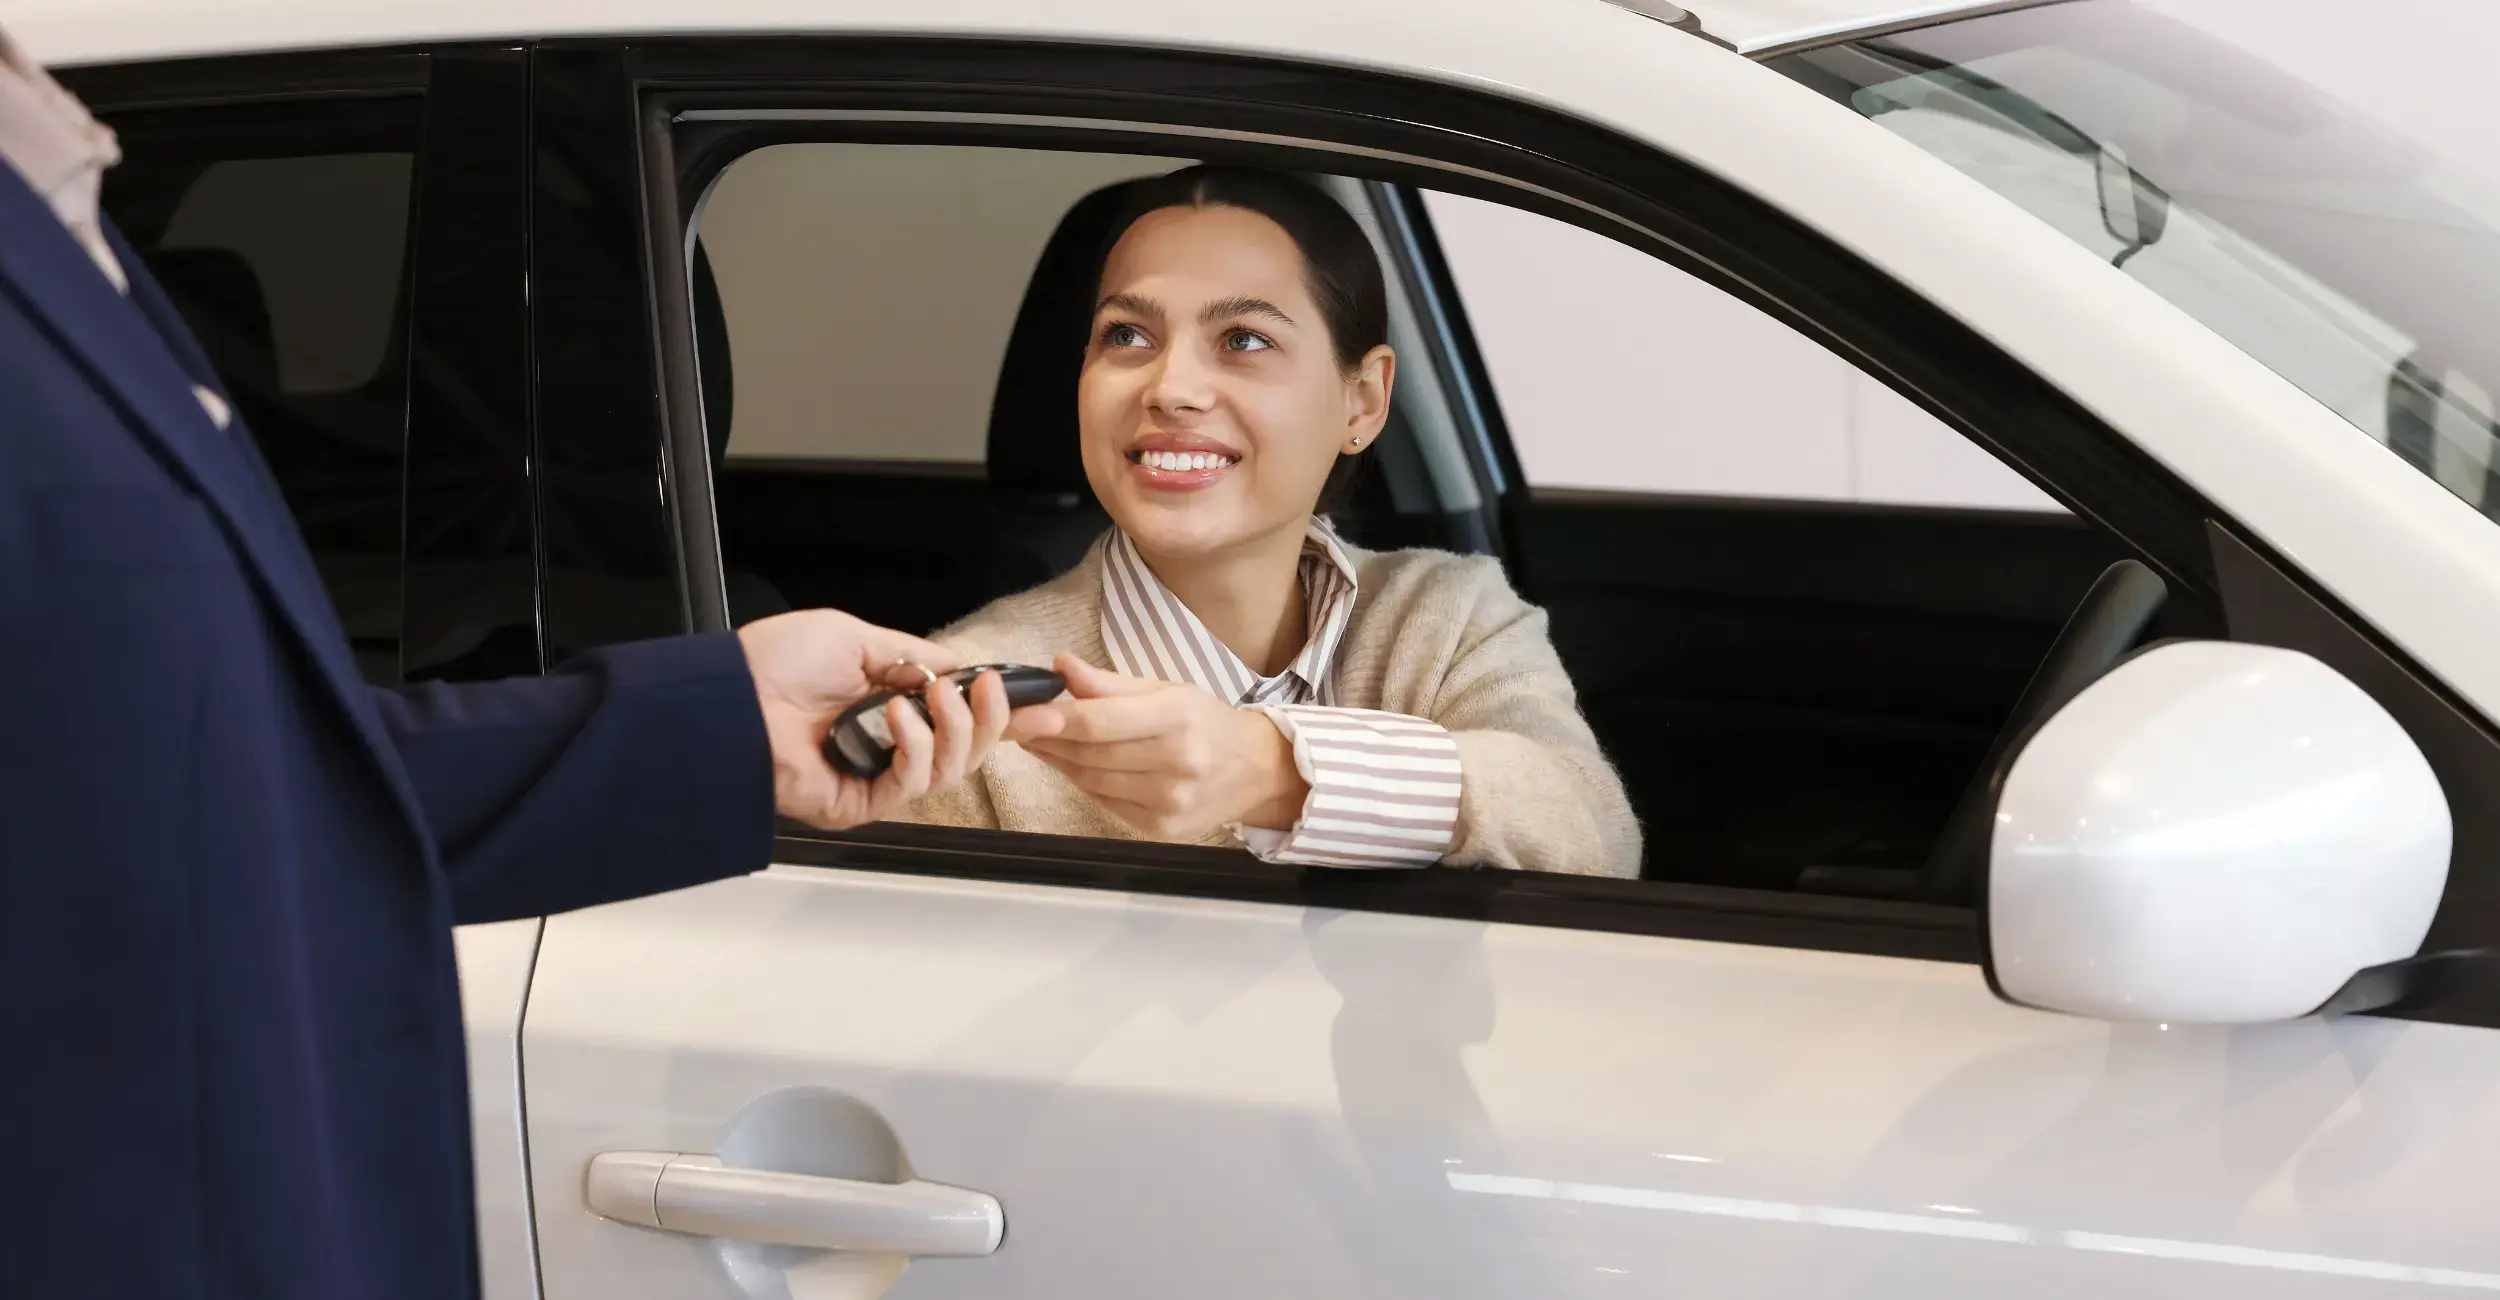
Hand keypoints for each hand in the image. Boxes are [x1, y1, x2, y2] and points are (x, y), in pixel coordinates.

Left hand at [737, 609, 1012, 829]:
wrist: (730, 696)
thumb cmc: (775, 664)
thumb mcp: (856, 636)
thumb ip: (913, 653)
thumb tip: (958, 663)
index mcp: (889, 708)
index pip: (957, 718)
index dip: (991, 709)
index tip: (1015, 690)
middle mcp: (887, 745)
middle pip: (967, 751)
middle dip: (987, 719)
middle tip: (986, 691)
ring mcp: (875, 776)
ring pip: (950, 771)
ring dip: (954, 730)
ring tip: (931, 697)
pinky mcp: (860, 802)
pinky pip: (913, 786)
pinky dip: (917, 747)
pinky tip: (898, 717)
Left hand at [1008, 654, 1309, 841]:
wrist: (1255, 771)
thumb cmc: (1206, 723)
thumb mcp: (1166, 689)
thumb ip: (1110, 684)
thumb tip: (1061, 666)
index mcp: (1180, 718)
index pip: (1098, 721)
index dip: (1051, 718)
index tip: (1017, 711)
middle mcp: (1177, 763)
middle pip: (1089, 753)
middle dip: (1045, 738)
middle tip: (1018, 722)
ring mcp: (1169, 802)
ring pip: (1090, 780)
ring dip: (1057, 760)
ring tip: (1038, 740)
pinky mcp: (1160, 829)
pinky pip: (1104, 801)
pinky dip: (1081, 781)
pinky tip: (1070, 764)